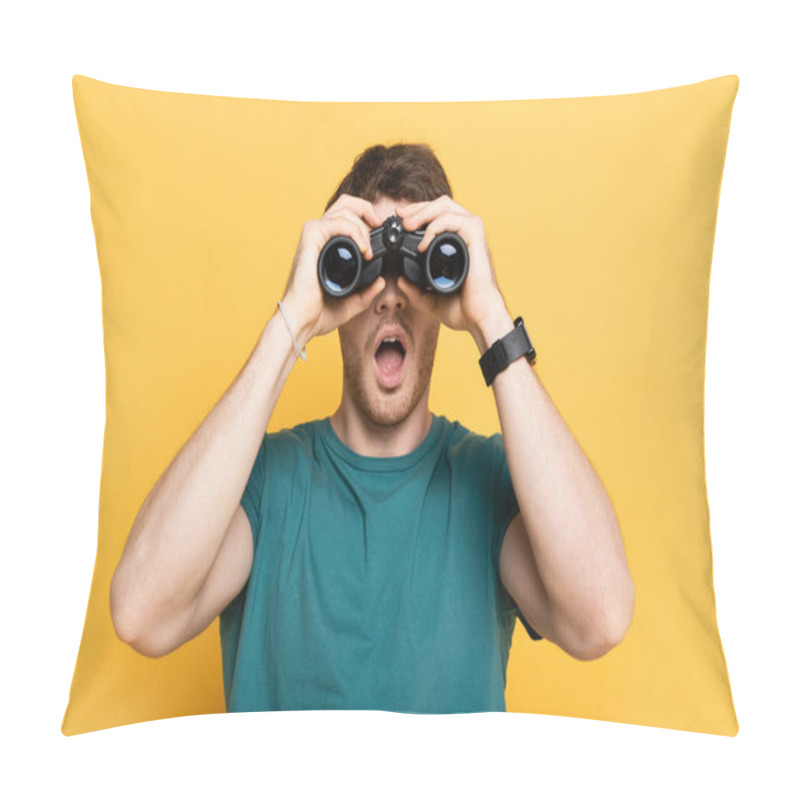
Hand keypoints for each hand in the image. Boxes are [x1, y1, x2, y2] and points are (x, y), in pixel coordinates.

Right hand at [279, 194, 387, 342]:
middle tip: (381, 226)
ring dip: (364, 225)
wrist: (302, 321)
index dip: (367, 217)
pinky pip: (336, 222)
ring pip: (344, 209)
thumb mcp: (351, 302)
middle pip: (346, 203)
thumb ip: (367, 293)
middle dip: (368, 209)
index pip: (347, 216)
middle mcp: (320, 237)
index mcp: (327, 246)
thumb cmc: (317, 313)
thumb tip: (382, 282)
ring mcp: (314, 236)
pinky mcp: (311, 238)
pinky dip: (354, 231)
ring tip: (369, 249)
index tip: (382, 234)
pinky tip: (363, 249)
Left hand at [394, 196, 508, 336]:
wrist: (480, 318)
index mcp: (458, 243)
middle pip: (440, 204)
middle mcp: (466, 234)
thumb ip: (415, 291)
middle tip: (399, 217)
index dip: (418, 213)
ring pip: (445, 206)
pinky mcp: (476, 237)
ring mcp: (472, 234)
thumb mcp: (432, 300)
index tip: (400, 221)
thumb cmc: (465, 309)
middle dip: (416, 207)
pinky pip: (452, 220)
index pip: (438, 215)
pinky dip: (434, 227)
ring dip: (422, 212)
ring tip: (405, 225)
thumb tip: (400, 281)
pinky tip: (422, 244)